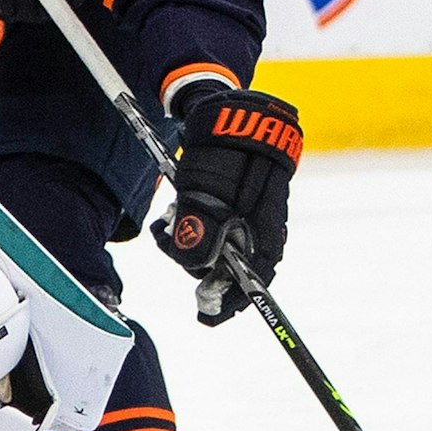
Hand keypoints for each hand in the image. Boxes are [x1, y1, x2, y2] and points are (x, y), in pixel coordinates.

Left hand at [150, 86, 300, 324]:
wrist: (233, 113)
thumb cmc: (225, 155)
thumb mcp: (206, 195)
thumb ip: (200, 233)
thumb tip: (195, 267)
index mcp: (264, 235)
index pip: (253, 284)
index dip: (228, 304)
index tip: (205, 317)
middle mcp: (259, 231)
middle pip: (225, 268)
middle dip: (191, 260)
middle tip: (166, 237)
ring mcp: (246, 219)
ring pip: (212, 247)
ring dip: (185, 238)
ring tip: (167, 217)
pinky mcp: (231, 206)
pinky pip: (208, 227)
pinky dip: (187, 224)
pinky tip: (172, 209)